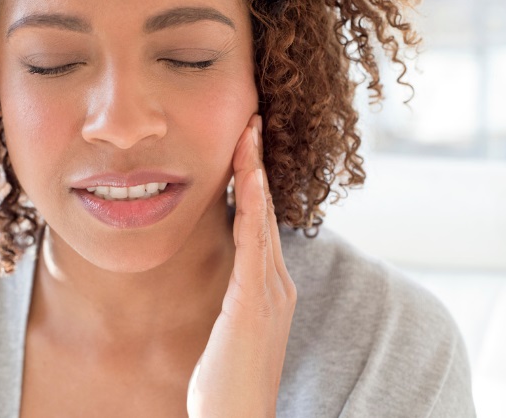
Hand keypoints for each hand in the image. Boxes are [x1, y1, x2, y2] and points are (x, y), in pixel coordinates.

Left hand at [187, 114, 296, 417]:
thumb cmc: (228, 382)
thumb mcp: (232, 330)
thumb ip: (236, 298)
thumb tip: (229, 277)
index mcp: (270, 288)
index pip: (261, 224)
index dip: (254, 183)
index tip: (244, 147)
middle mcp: (277, 283)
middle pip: (266, 211)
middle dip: (257, 165)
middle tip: (251, 123)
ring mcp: (271, 292)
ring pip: (263, 219)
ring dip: (255, 173)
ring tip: (249, 133)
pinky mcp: (255, 302)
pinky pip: (254, 243)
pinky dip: (253, 206)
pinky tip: (248, 178)